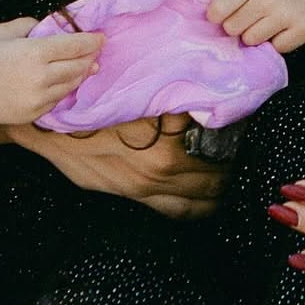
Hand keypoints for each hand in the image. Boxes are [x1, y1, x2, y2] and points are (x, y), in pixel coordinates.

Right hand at [0, 18, 102, 124]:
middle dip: (90, 56)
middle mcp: (41, 77)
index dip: (92, 40)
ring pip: (71, 84)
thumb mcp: (3, 33)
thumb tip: (49, 26)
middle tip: (96, 50)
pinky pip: (57, 100)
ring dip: (82, 73)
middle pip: (79, 65)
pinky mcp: (33, 114)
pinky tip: (67, 82)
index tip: (101, 37)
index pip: (76, 45)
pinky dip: (65, 89)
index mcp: (36, 53)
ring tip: (88, 66)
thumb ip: (30, 26)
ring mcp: (38, 98)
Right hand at [8, 113, 227, 218]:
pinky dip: (195, 208)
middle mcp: (160, 170)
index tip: (251, 133)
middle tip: (248, 157)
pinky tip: (208, 201)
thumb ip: (180, 103)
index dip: (239, 140)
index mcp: (168, 142)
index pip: (219, 147)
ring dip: (219, 191)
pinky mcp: (130, 196)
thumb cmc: (100, 101)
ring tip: (233, 179)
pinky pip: (174, 211)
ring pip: (197, 199)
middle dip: (234, 168)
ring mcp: (144, 188)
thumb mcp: (145, 93)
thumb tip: (213, 101)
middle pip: (214, 177)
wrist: (54, 125)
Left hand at [208, 0, 304, 52]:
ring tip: (272, 22)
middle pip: (232, 28)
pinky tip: (287, 28)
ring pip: (251, 41)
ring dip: (258, 36)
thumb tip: (210, 23)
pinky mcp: (302, 30)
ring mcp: (287, 14)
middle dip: (240, 26)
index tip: (225, 16)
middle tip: (255, 17)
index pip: (217, 10)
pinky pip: (276, 49)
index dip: (218, 17)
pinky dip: (279, 42)